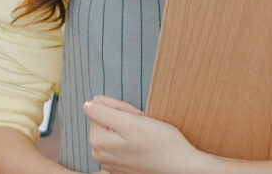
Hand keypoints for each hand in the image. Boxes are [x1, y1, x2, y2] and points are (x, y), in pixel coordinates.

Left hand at [84, 96, 212, 173]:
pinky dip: (131, 138)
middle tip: (141, 123)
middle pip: (103, 119)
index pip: (97, 107)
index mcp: (98, 142)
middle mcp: (99, 155)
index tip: (136, 115)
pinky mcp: (121, 166)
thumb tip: (88, 104)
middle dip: (122, 116)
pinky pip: (121, 143)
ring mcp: (110, 163)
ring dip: (128, 127)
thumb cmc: (161, 144)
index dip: (118, 106)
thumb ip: (103, 112)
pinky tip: (144, 144)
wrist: (184, 167)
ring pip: (113, 130)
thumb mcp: (130, 122)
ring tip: (144, 133)